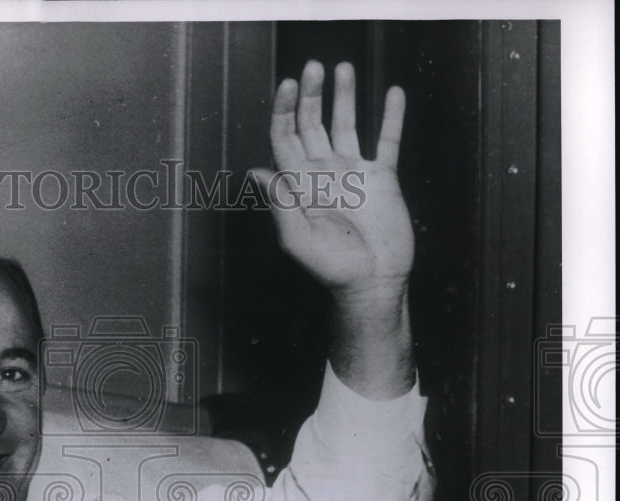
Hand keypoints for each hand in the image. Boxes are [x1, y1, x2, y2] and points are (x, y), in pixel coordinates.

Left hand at [252, 61, 413, 300]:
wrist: (371, 284)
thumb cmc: (330, 269)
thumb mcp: (297, 239)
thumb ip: (280, 203)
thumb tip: (257, 171)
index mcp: (298, 185)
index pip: (285, 138)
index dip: (284, 110)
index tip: (289, 85)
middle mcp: (322, 173)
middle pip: (312, 124)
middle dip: (311, 95)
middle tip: (314, 66)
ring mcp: (352, 173)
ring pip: (346, 125)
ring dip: (345, 97)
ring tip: (343, 68)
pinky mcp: (382, 179)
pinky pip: (387, 141)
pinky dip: (390, 117)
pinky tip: (392, 93)